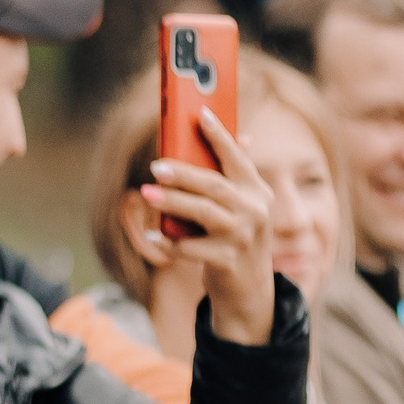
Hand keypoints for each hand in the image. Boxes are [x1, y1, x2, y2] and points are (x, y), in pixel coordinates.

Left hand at [138, 108, 275, 345]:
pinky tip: (152, 234)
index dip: (219, 136)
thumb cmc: (235, 239)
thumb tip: (235, 138)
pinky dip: (169, 242)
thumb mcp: (240, 207)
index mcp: (257, 191)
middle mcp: (254, 211)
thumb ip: (230, 178)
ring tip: (146, 193)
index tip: (201, 114)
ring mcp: (243, 237)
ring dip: (172, 202)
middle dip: (184, 173)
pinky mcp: (228, 261)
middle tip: (155, 167)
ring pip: (203, 213)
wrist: (248, 289)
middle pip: (215, 186)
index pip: (237, 158)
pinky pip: (190, 248)